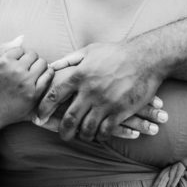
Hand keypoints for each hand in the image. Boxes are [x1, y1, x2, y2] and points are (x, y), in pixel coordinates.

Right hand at [0, 36, 52, 128]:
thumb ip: (4, 48)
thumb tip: (22, 37)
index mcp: (4, 62)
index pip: (21, 49)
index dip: (18, 57)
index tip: (14, 65)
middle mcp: (15, 70)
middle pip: (33, 54)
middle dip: (29, 60)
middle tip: (24, 70)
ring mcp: (25, 83)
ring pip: (42, 63)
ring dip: (38, 66)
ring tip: (31, 74)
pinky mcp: (33, 94)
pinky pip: (48, 76)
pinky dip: (47, 74)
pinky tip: (39, 78)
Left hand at [34, 41, 167, 142]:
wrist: (147, 57)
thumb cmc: (117, 53)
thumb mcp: (91, 50)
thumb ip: (69, 60)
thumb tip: (50, 67)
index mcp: (80, 75)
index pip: (53, 96)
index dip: (43, 109)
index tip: (39, 117)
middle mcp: (90, 90)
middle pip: (68, 118)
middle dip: (62, 131)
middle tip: (63, 135)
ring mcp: (105, 102)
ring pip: (86, 129)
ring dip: (82, 136)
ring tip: (82, 136)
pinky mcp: (120, 111)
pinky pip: (105, 131)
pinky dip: (100, 136)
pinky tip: (100, 134)